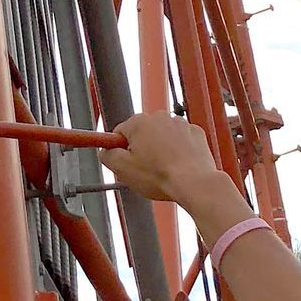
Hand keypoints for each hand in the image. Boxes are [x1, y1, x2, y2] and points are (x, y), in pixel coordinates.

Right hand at [100, 111, 227, 212]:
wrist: (194, 183)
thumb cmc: (161, 177)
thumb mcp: (123, 170)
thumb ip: (108, 156)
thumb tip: (105, 151)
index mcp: (138, 123)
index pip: (119, 132)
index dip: (119, 149)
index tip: (122, 160)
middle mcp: (159, 117)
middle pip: (142, 133)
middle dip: (141, 149)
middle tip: (144, 170)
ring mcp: (180, 124)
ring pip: (163, 136)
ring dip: (161, 149)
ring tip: (163, 170)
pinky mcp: (195, 133)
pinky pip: (181, 140)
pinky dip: (179, 150)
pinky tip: (178, 166)